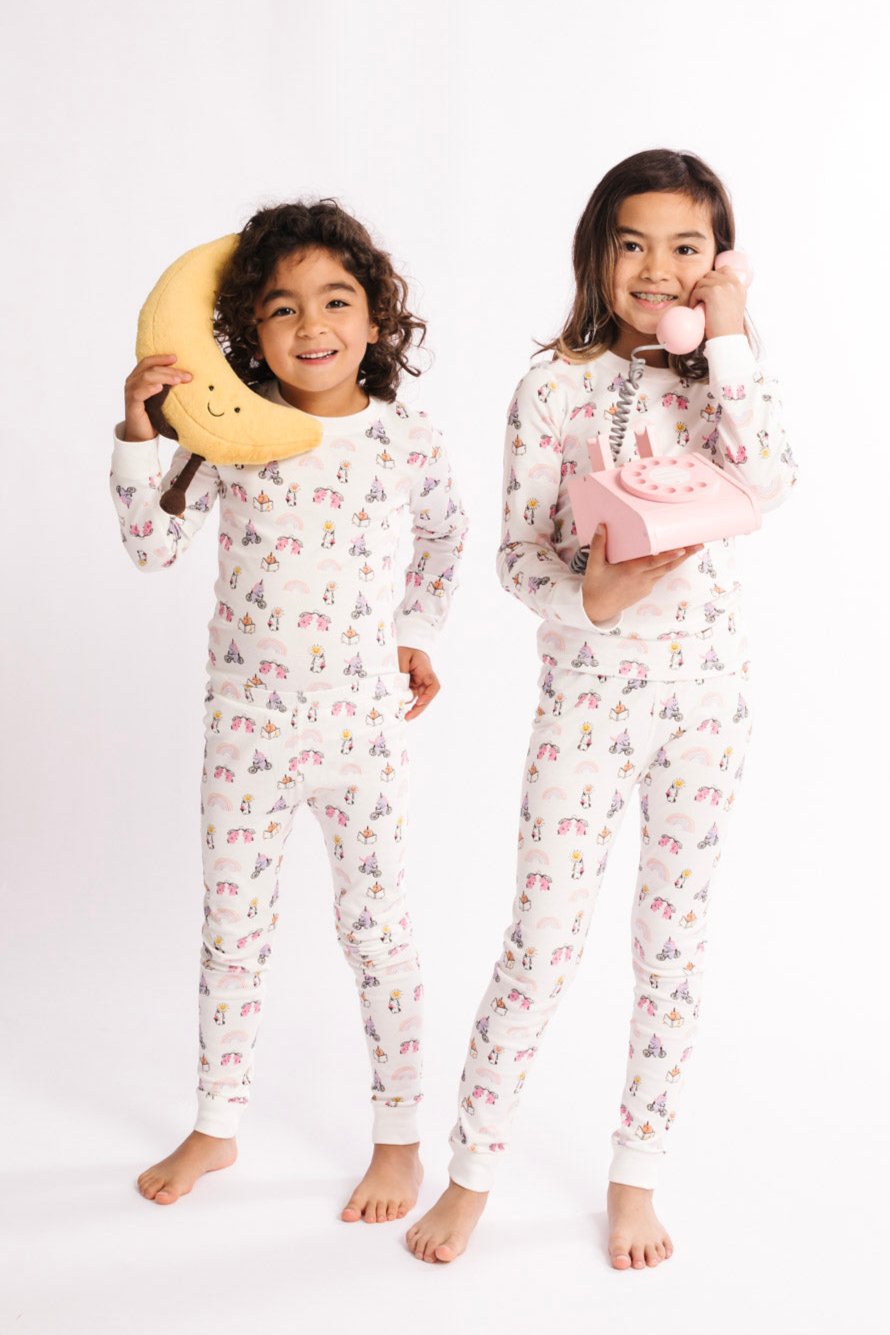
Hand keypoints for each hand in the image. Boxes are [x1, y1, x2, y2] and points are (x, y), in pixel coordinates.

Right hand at [123, 354, 191, 441]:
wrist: (142, 436)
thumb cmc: (153, 416)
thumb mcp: (161, 398)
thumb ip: (166, 386)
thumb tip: (186, 377)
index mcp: (138, 378)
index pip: (148, 362)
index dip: (161, 358)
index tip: (176, 358)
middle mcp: (132, 382)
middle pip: (150, 369)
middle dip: (170, 370)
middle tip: (186, 375)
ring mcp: (130, 392)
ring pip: (146, 378)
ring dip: (164, 377)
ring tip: (178, 380)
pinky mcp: (131, 404)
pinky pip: (139, 393)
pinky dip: (149, 388)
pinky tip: (160, 388)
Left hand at [397, 646, 439, 720]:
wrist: (389, 646)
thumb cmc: (395, 649)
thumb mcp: (397, 659)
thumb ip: (400, 676)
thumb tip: (401, 694)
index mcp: (424, 666)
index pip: (433, 684)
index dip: (428, 696)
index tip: (418, 703)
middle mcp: (423, 675)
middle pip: (427, 695)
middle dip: (419, 708)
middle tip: (408, 717)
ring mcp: (418, 681)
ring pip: (419, 698)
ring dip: (412, 707)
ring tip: (403, 716)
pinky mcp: (410, 684)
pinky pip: (410, 696)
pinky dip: (405, 703)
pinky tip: (399, 709)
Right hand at [581, 525, 702, 622]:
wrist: (596, 609)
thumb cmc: (595, 587)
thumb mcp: (594, 565)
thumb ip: (599, 545)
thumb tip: (602, 526)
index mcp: (630, 571)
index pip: (653, 562)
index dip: (669, 556)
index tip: (682, 549)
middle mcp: (642, 579)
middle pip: (667, 566)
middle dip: (684, 555)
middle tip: (699, 544)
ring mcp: (645, 586)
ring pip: (665, 571)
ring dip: (679, 560)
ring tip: (692, 549)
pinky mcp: (645, 590)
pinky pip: (658, 575)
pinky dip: (667, 566)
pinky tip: (673, 557)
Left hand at [688, 267, 746, 339]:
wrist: (728, 338)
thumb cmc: (728, 326)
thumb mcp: (734, 304)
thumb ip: (728, 292)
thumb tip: (713, 286)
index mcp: (739, 285)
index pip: (725, 269)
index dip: (713, 278)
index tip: (708, 290)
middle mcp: (733, 283)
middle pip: (710, 274)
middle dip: (703, 286)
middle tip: (700, 299)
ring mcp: (723, 286)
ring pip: (702, 281)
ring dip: (697, 293)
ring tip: (698, 305)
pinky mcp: (713, 292)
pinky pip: (697, 291)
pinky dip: (694, 300)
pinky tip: (696, 309)